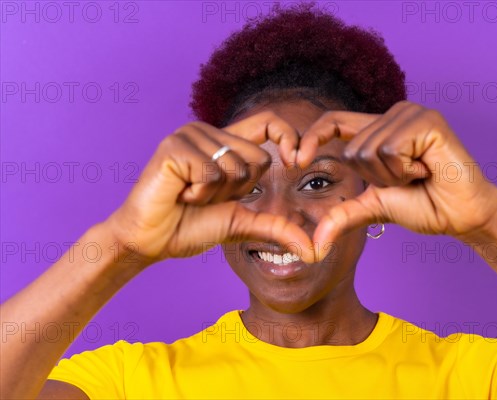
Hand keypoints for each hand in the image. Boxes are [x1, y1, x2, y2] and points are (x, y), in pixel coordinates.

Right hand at [105, 112, 314, 263]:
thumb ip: (275, 228)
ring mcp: (189, 135)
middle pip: (258, 157)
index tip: (297, 161)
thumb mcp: (241, 223)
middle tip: (206, 197)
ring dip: (216, 194)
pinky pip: (211, 172)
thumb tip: (314, 251)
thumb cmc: (191, 227)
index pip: (269, 122)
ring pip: (235, 166)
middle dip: (239, 190)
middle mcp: (208, 132)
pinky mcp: (174, 146)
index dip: (288, 136)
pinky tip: (178, 193)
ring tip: (189, 195)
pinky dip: (199, 193)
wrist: (150, 241)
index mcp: (226, 143)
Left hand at [296, 101, 496, 260]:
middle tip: (407, 180)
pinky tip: (427, 168)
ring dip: (392, 175)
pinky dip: (405, 170)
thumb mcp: (374, 207)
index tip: (295, 161)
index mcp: (379, 130)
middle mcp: (394, 115)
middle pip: (352, 148)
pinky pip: (390, 149)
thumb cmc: (424, 205)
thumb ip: (343, 215)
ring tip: (419, 174)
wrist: (462, 216)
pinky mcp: (427, 120)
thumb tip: (314, 245)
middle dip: (375, 178)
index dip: (311, 137)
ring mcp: (411, 114)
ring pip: (369, 149)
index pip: (334, 121)